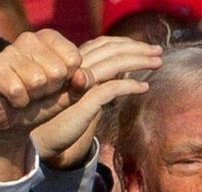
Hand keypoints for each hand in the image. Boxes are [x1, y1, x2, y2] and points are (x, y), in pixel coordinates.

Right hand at [0, 29, 92, 181]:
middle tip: (39, 92)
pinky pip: (18, 91)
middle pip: (57, 71)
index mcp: (50, 39)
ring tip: (27, 94)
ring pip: (37, 80)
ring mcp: (9, 51)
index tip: (57, 84)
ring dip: (35, 96)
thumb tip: (82, 77)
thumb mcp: (69, 95)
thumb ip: (82, 84)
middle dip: (51, 89)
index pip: (74, 59)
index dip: (69, 80)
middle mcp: (29, 39)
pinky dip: (19, 102)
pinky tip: (14, 99)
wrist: (13, 122)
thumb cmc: (43, 102)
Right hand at [32, 36, 162, 169]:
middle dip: (137, 48)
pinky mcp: (82, 101)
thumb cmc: (63, 117)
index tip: (146, 47)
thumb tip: (123, 73)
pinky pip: (110, 89)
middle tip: (158, 51)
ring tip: (158, 63)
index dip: (126, 43)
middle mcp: (75, 68)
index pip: (103, 44)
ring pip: (113, 63)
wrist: (43, 138)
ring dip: (139, 61)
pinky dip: (129, 86)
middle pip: (110, 49)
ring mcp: (78, 83)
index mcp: (75, 63)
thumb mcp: (83, 94)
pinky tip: (144, 88)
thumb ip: (99, 82)